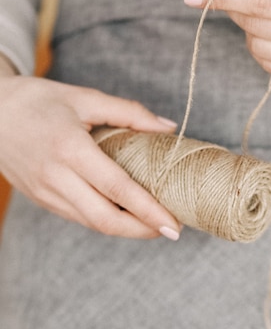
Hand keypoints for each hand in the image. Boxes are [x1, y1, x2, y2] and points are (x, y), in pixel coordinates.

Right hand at [0, 67, 180, 238]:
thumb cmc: (39, 100)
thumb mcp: (86, 98)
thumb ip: (130, 113)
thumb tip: (168, 128)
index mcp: (70, 149)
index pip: (118, 189)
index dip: (149, 210)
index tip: (173, 224)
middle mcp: (56, 177)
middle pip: (105, 219)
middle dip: (142, 230)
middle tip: (172, 230)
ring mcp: (45, 193)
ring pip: (92, 223)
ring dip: (126, 229)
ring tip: (155, 223)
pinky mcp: (41, 199)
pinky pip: (79, 217)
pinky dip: (106, 220)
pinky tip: (126, 214)